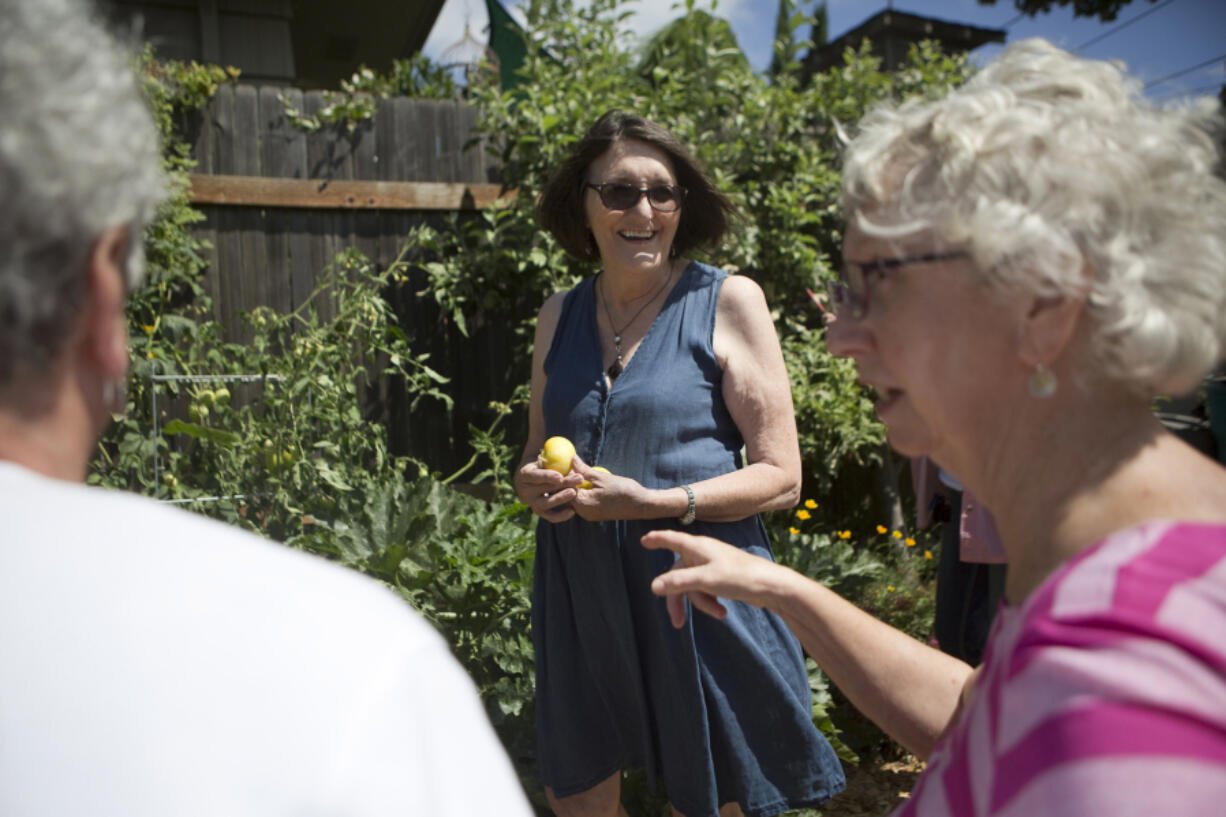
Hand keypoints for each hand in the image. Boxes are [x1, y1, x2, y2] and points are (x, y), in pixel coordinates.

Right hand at [515, 458, 583, 522]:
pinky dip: (561, 515)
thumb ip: (554, 459)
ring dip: (561, 498)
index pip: (535, 476)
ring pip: (545, 504)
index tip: (560, 477)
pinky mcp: (539, 511)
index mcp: (525, 474)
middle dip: (563, 484)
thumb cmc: (542, 465)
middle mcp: (525, 490)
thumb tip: (573, 456)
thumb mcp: (545, 460)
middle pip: (544, 489)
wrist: (532, 480)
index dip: (547, 477)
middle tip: (578, 479)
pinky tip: (572, 511)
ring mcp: (531, 502)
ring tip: (574, 492)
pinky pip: (550, 516)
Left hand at [567, 454, 649, 521]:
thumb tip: (571, 458)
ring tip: (578, 472)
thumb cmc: (623, 490)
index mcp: (582, 504)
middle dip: (567, 481)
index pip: (564, 489)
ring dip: (575, 486)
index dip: (562, 476)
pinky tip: (587, 481)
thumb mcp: (601, 477)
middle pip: (566, 495)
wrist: (641, 505)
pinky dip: (583, 491)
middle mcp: (582, 513)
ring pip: (574, 498)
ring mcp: (588, 515)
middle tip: (570, 467)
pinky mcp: (594, 514)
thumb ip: (584, 469)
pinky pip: (583, 501)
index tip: (564, 464)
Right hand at [641, 529, 783, 627]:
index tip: (643, 540)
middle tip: (677, 623)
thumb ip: (679, 582)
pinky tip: (722, 612)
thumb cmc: (740, 577)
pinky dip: (710, 602)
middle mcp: (702, 554)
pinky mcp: (721, 578)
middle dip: (679, 599)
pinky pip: (705, 590)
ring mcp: (711, 566)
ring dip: (702, 604)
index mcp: (697, 548)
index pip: (671, 539)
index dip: (657, 539)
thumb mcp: (706, 580)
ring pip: (692, 586)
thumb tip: (653, 587)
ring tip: (720, 614)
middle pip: (678, 575)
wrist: (771, 587)